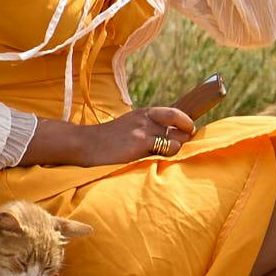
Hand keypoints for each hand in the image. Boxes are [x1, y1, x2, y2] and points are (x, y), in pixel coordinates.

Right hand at [29, 102, 197, 165]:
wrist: (85, 144)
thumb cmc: (108, 140)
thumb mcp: (129, 125)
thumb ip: (147, 127)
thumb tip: (168, 136)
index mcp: (145, 113)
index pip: (176, 113)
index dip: (187, 123)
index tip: (190, 131)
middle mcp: (147, 119)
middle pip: (181, 126)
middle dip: (186, 138)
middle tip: (182, 147)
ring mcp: (144, 131)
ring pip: (176, 141)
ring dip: (177, 151)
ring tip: (168, 157)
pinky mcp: (139, 144)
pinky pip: (165, 151)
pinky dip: (167, 157)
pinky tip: (158, 162)